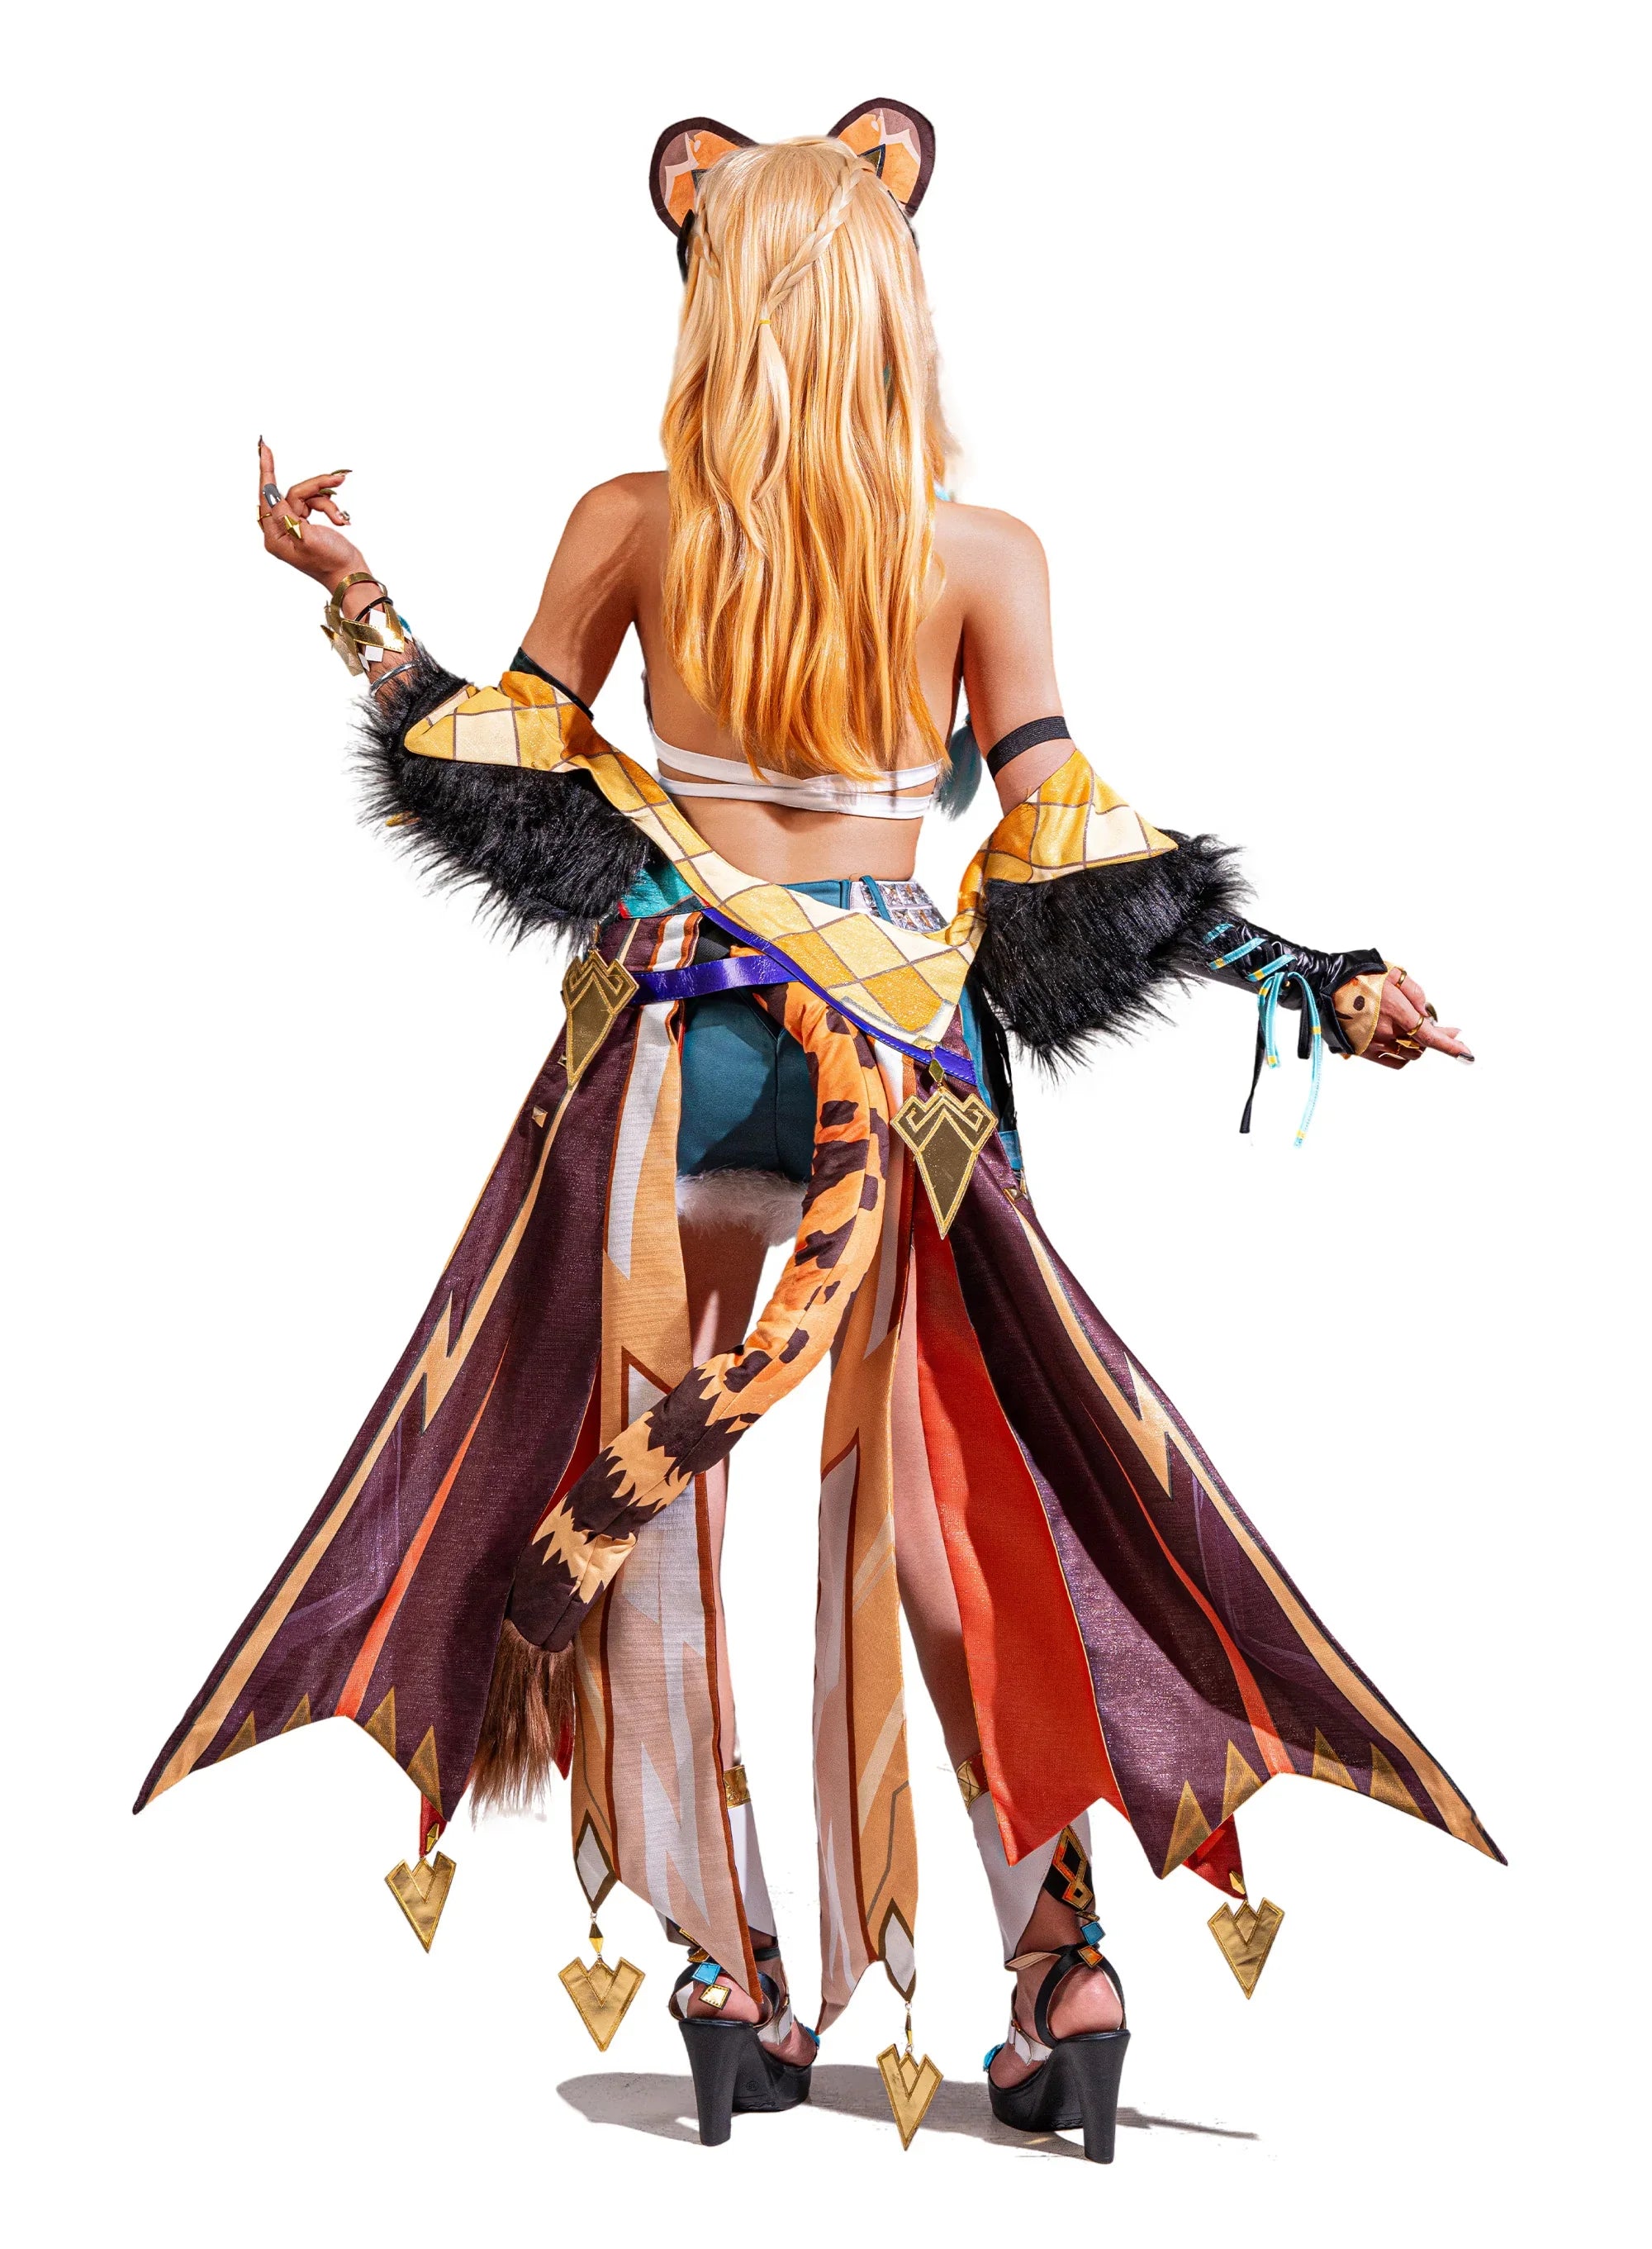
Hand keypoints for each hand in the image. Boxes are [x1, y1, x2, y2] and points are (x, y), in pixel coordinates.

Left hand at [256, 439, 364, 587]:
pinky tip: (340, 521)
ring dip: (326, 503)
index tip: (264, 448)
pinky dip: (329, 508)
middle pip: (292, 494)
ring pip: (306, 498)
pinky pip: (314, 505)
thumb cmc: (332, 562)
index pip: (268, 497)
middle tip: (336, 479)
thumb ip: (285, 515)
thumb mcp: (307, 538)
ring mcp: (294, 527)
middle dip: (315, 488)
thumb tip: (268, 493)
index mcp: (275, 537)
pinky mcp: (306, 525)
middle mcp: (281, 531)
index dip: (267, 471)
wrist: (352, 575)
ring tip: (340, 519)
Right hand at [1364, 966, 1473, 1067]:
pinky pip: (1395, 1061)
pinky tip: (1404, 1043)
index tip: (1467, 1053)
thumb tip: (1427, 1013)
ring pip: (1411, 1053)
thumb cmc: (1359, 976)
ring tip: (1416, 1030)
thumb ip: (1415, 993)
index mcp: (1395, 1011)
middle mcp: (1386, 1032)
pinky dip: (1405, 1054)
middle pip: (1423, 1044)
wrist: (1325, 986)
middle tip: (1444, 1028)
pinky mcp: (1365, 1051)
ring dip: (1420, 1044)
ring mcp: (1375, 1044)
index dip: (1450, 1046)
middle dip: (1436, 1037)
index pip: (1428, 1035)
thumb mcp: (1392, 973)